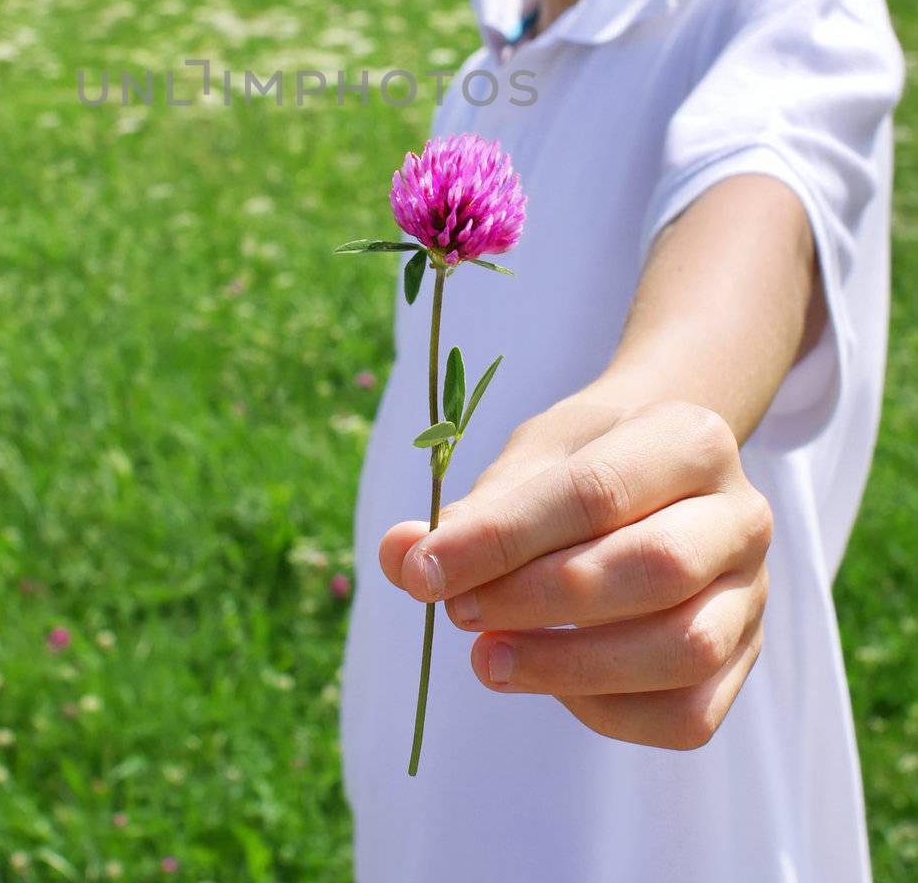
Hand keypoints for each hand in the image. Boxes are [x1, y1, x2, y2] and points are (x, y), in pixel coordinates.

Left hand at [379, 396, 772, 749]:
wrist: (655, 473)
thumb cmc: (583, 464)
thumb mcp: (526, 462)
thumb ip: (468, 513)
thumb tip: (397, 556)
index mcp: (691, 437)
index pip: (595, 492)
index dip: (502, 539)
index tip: (423, 571)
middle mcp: (742, 514)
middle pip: (652, 569)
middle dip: (538, 601)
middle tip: (458, 614)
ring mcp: (753, 592)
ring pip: (683, 649)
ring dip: (571, 665)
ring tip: (489, 661)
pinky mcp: (745, 659)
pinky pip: (687, 714)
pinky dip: (607, 710)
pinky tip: (548, 683)